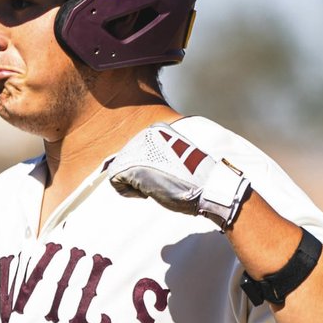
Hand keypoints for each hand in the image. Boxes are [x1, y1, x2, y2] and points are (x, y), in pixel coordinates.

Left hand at [107, 123, 250, 230]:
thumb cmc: (194, 179)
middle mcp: (145, 133)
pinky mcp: (130, 165)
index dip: (143, 170)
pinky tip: (149, 192)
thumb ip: (155, 155)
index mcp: (157, 130)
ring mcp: (137, 148)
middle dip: (137, 176)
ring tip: (156, 186)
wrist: (207, 187)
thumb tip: (134, 167)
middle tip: (160, 183)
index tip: (161, 177)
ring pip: (119, 170)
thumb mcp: (172, 158)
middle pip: (124, 160)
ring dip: (134, 184)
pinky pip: (115, 182)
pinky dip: (128, 193)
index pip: (133, 151)